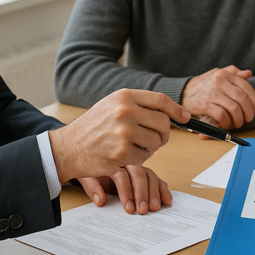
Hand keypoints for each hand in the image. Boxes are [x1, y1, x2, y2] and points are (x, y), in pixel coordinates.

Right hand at [49, 88, 188, 183]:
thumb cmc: (94, 126)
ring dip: (151, 146)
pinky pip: (146, 157)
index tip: (185, 117)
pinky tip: (124, 154)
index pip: (160, 100)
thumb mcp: (113, 105)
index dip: (176, 110)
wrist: (69, 147)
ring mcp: (124, 133)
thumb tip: (175, 113)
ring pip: (157, 141)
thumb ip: (140, 105)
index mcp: (124, 96)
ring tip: (134, 145)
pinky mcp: (122, 153)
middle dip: (164, 133)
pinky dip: (139, 158)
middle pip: (164, 123)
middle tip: (156, 138)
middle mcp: (125, 112)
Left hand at [77, 165, 171, 214]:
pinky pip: (156, 178)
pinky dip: (163, 188)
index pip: (122, 176)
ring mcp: (138, 167)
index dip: (127, 193)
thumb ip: (92, 188)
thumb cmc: (90, 168)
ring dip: (154, 192)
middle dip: (143, 194)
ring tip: (155, 207)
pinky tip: (167, 200)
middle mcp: (127, 162)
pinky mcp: (145, 173)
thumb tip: (100, 200)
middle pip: (139, 174)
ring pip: (150, 175)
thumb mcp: (86, 176)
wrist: (90, 155)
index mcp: (113, 162)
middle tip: (144, 211)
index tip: (130, 209)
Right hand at [181, 65, 254, 129]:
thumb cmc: (203, 85)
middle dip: (248, 112)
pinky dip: (226, 122)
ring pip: (234, 109)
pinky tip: (225, 124)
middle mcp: (219, 81)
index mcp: (225, 74)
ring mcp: (211, 93)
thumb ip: (233, 74)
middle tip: (247, 119)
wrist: (182, 91)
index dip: (254, 101)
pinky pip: (221, 115)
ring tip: (236, 123)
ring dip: (238, 120)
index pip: (247, 87)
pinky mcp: (203, 104)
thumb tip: (248, 73)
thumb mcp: (218, 75)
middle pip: (242, 99)